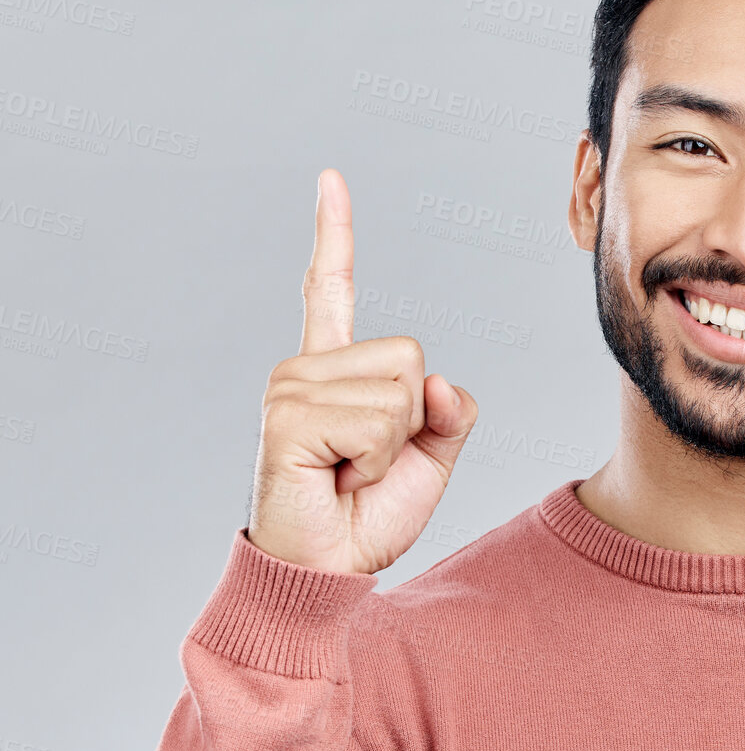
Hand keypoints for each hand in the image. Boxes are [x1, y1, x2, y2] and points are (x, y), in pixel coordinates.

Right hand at [246, 169, 478, 573]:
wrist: (328, 569)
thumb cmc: (366, 516)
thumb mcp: (429, 461)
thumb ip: (448, 415)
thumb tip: (440, 383)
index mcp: (334, 371)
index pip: (333, 291)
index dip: (337, 236)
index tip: (331, 180)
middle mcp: (307, 368)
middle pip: (411, 356)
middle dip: (412, 421)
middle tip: (367, 462)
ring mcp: (292, 386)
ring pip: (401, 389)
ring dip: (393, 446)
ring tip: (350, 472)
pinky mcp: (289, 415)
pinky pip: (380, 419)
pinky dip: (377, 459)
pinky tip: (338, 475)